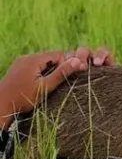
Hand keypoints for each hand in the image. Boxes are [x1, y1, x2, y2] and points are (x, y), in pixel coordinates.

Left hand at [0, 46, 114, 124]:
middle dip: (57, 68)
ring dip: (49, 71)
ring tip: (46, 84)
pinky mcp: (19, 67)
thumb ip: (62, 73)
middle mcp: (27, 57)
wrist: (1, 104)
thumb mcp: (45, 87)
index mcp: (34, 59)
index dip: (65, 65)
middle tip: (55, 83)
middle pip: (51, 56)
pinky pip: (35, 65)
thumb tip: (78, 61)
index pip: (58, 54)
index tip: (64, 79)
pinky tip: (38, 83)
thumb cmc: (23, 98)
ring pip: (44, 61)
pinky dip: (41, 72)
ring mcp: (21, 61)